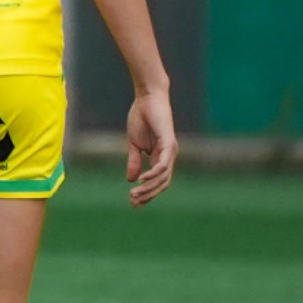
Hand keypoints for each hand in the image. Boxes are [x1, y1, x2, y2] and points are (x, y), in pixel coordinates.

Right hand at [124, 86, 176, 204]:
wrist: (147, 99)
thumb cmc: (141, 118)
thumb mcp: (134, 144)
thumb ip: (134, 161)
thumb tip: (132, 180)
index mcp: (161, 157)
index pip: (158, 181)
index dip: (147, 193)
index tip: (133, 203)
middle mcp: (169, 156)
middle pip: (162, 183)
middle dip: (148, 195)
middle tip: (133, 202)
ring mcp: (170, 150)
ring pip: (163, 177)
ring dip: (149, 188)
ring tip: (134, 194)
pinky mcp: (169, 143)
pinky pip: (163, 164)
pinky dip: (154, 173)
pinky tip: (143, 180)